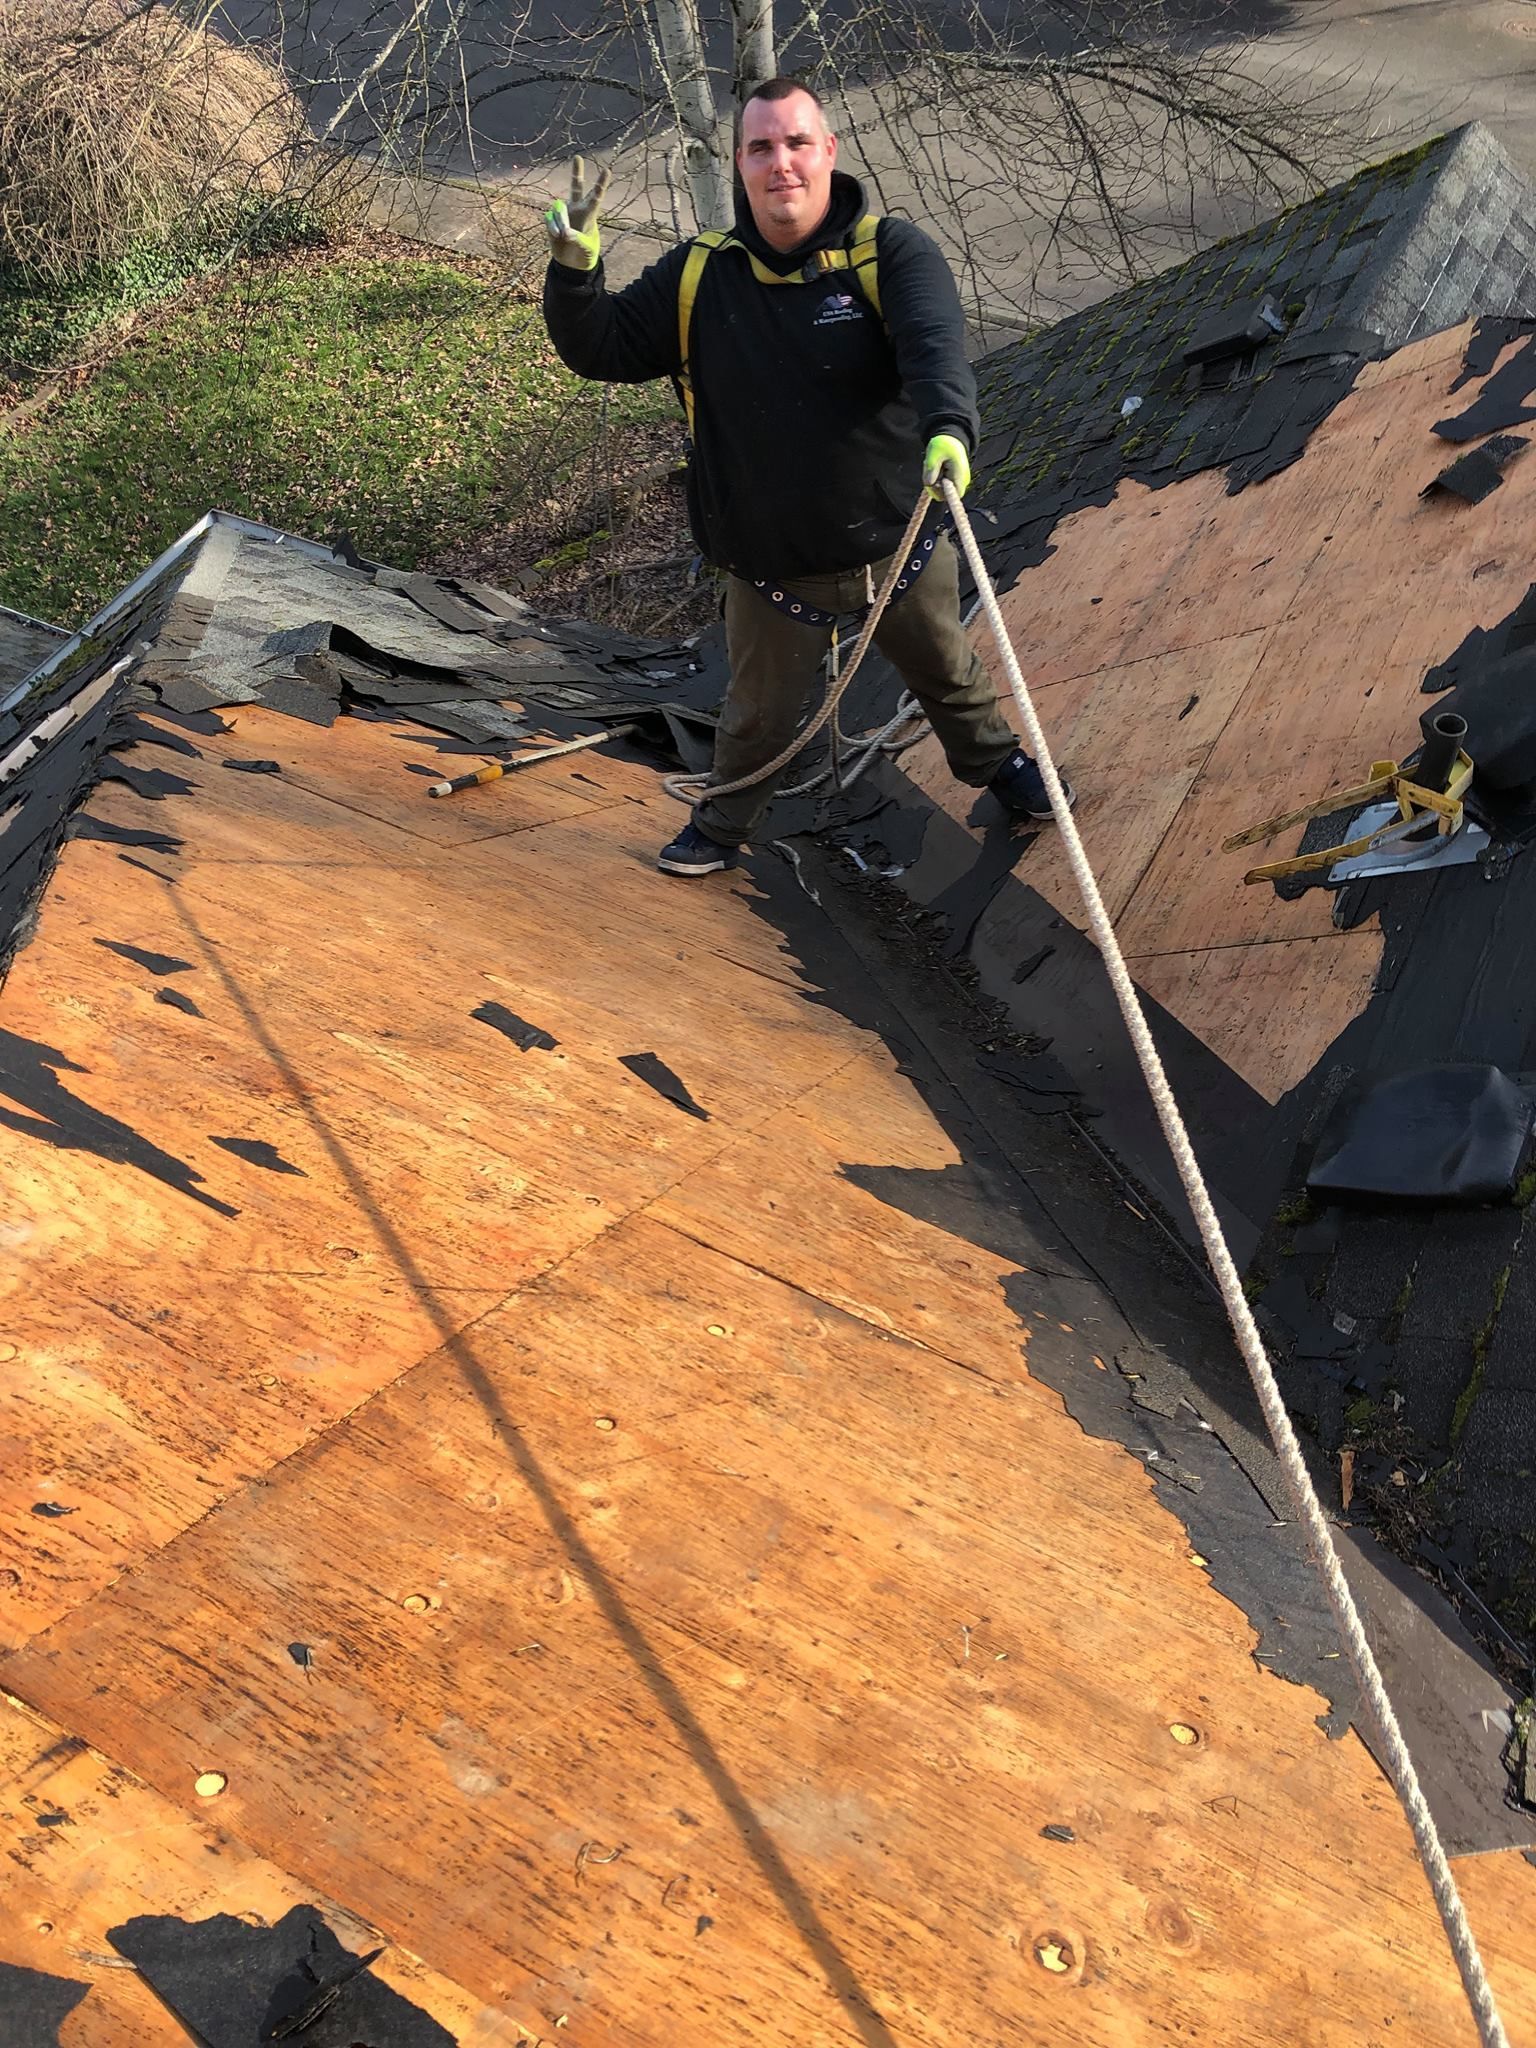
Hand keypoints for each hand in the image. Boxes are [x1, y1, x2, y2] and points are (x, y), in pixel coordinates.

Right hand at [544, 156, 609, 271]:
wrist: (572, 263)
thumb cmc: (585, 254)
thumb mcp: (586, 249)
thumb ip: (578, 239)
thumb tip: (565, 231)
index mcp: (589, 215)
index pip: (596, 197)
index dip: (600, 184)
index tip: (607, 170)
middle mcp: (576, 209)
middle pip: (576, 187)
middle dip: (576, 172)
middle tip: (578, 157)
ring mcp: (563, 213)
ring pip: (559, 209)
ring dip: (561, 222)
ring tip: (564, 236)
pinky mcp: (552, 220)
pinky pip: (550, 218)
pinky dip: (553, 227)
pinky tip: (557, 235)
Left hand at [923, 432, 970, 502]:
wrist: (951, 439)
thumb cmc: (944, 444)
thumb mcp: (934, 454)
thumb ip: (931, 470)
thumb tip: (929, 484)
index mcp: (959, 475)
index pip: (950, 496)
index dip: (939, 492)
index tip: (934, 480)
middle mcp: (961, 482)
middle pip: (943, 495)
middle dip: (933, 484)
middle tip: (932, 469)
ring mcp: (957, 482)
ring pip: (940, 491)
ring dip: (933, 480)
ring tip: (934, 466)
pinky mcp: (953, 481)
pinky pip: (941, 486)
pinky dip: (935, 479)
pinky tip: (936, 468)